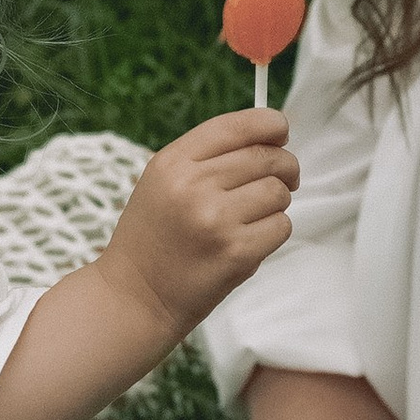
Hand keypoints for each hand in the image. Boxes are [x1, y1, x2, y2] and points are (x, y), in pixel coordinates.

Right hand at [95, 108, 295, 336]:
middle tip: (284, 179)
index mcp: (173, 162)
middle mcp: (193, 186)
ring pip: (278, 192)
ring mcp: (216, 220)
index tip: (281, 130)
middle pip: (267, 157)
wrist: (134, 297)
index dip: (269, 123)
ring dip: (275, 204)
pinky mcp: (236, 253)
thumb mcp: (162, 182)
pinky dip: (273, 233)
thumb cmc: (153, 238)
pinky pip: (281, 227)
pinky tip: (247, 241)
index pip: (236, 125)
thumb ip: (207, 157)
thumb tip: (271, 134)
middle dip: (284, 167)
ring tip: (251, 218)